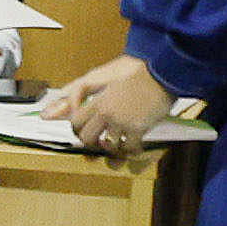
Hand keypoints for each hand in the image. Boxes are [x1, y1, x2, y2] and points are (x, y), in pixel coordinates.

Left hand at [45, 53, 175, 151]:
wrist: (163, 74)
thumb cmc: (137, 76)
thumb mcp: (106, 81)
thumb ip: (85, 91)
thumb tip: (63, 104)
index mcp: (97, 102)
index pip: (76, 123)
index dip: (79, 130)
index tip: (85, 132)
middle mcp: (106, 113)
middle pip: (87, 138)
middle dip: (92, 144)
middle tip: (99, 144)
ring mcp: (122, 122)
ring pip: (108, 146)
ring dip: (113, 150)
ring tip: (117, 149)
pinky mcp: (139, 128)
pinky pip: (130, 148)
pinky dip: (131, 151)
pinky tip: (134, 148)